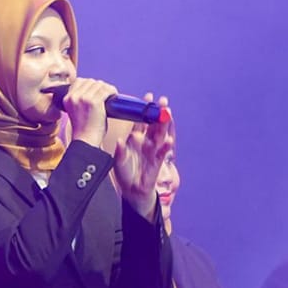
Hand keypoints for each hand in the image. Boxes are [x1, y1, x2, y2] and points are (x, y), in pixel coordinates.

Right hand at [61, 77, 115, 151]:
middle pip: (90, 81)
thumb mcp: (77, 111)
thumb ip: (80, 99)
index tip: (97, 90)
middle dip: (100, 86)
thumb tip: (94, 88)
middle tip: (107, 93)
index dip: (90, 84)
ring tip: (111, 94)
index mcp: (67, 98)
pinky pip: (106, 90)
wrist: (86, 141)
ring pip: (99, 84)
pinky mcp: (94, 102)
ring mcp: (84, 98)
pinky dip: (112, 91)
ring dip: (107, 88)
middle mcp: (74, 96)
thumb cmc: (85, 129)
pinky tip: (114, 95)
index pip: (79, 81)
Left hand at [112, 95, 175, 221]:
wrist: (132, 190)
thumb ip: (120, 152)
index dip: (144, 109)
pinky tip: (169, 140)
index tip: (148, 96)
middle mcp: (145, 142)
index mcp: (134, 138)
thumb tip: (120, 141)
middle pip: (154, 124)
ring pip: (160, 135)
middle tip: (163, 101)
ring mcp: (153, 150)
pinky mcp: (158, 161)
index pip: (140, 120)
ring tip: (168, 114)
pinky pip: (163, 152)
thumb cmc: (124, 173)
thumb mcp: (118, 162)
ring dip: (165, 125)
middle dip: (159, 113)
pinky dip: (166, 146)